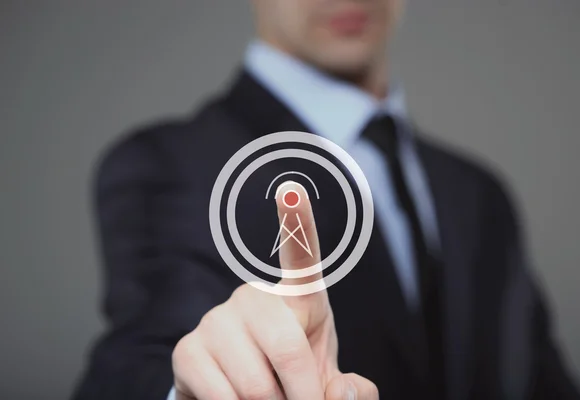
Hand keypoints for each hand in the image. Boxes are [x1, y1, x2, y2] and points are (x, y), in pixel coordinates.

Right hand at [172, 182, 377, 399]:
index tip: (291, 190)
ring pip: (256, 385)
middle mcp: (254, 297)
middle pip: (288, 349)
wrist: (240, 393)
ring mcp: (216, 320)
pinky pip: (222, 396)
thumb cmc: (293, 377)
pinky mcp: (188, 349)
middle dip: (303, 396)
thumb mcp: (328, 381)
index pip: (300, 255)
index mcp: (298, 297)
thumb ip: (350, 391)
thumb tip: (341, 392)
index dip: (297, 223)